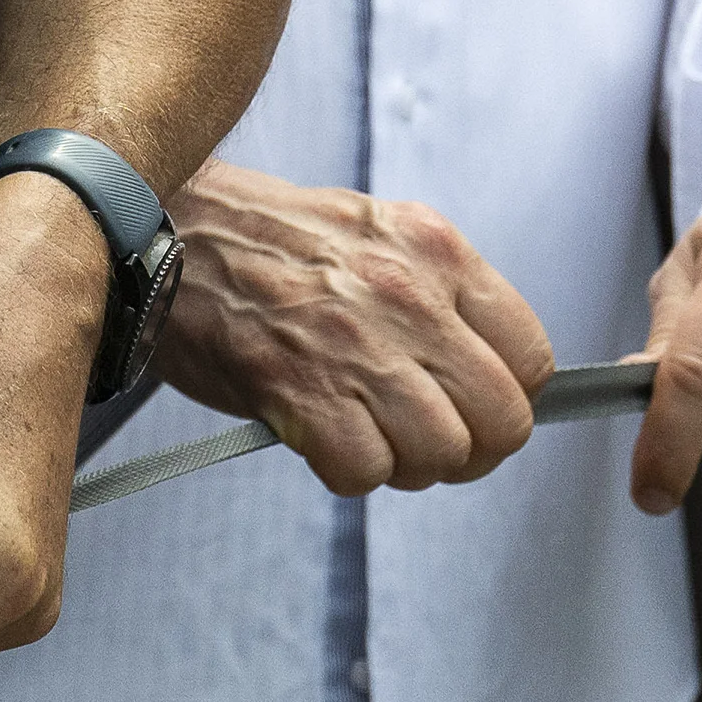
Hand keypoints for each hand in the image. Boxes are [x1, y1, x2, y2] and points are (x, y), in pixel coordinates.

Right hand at [152, 165, 553, 494]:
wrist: (170, 227)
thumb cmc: (267, 239)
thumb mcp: (377, 234)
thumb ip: (438, 293)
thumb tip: (487, 368)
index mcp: (436, 251)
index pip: (531, 360)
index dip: (507, 401)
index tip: (475, 408)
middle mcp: (409, 297)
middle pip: (502, 422)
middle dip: (469, 450)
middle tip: (427, 443)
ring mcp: (359, 346)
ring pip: (442, 455)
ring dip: (406, 464)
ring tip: (366, 435)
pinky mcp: (304, 393)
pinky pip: (368, 473)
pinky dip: (347, 470)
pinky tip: (320, 435)